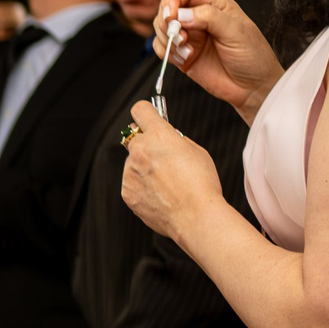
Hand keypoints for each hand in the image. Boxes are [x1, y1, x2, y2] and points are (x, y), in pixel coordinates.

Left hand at [118, 101, 222, 242]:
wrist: (195, 217)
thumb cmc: (201, 185)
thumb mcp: (196, 151)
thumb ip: (176, 140)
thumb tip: (167, 139)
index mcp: (159, 136)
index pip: (141, 110)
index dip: (147, 112)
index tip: (149, 117)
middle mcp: (140, 151)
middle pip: (134, 137)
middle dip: (146, 143)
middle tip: (162, 156)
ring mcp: (130, 172)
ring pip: (133, 162)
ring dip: (144, 167)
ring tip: (167, 183)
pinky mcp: (127, 192)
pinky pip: (132, 182)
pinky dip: (142, 186)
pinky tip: (161, 194)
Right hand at [155, 0, 281, 123]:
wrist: (253, 88)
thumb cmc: (253, 57)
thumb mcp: (236, 32)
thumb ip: (210, 18)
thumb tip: (180, 14)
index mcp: (215, 5)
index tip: (170, 16)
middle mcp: (199, 18)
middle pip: (167, 8)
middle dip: (167, 23)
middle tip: (180, 38)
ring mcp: (189, 37)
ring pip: (161, 29)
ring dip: (167, 40)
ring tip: (187, 51)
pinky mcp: (182, 55)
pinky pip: (161, 48)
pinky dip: (166, 54)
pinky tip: (185, 59)